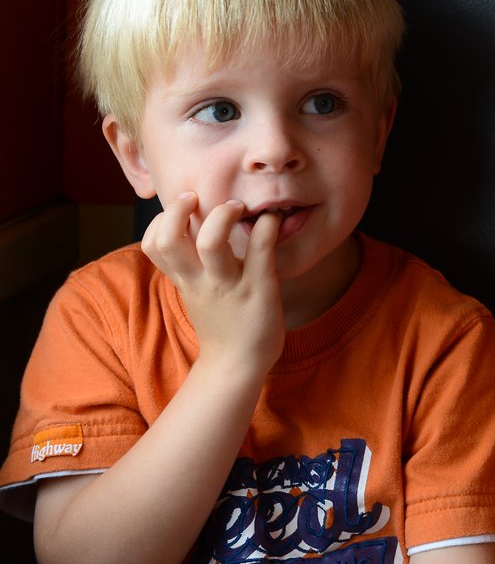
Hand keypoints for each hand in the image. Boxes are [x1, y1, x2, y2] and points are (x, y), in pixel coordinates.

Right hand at [141, 191, 284, 374]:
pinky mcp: (259, 287)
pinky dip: (266, 227)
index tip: (179, 209)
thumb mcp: (195, 295)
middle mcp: (200, 280)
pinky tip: (273, 220)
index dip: (159, 221)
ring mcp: (229, 284)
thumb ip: (189, 267)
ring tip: (237, 206)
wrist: (239, 365)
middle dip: (178, 211)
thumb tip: (191, 233)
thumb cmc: (222, 324)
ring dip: (222, 214)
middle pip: (170, 240)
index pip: (153, 245)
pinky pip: (260, 251)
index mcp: (184, 280)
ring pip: (211, 242)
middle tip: (198, 199)